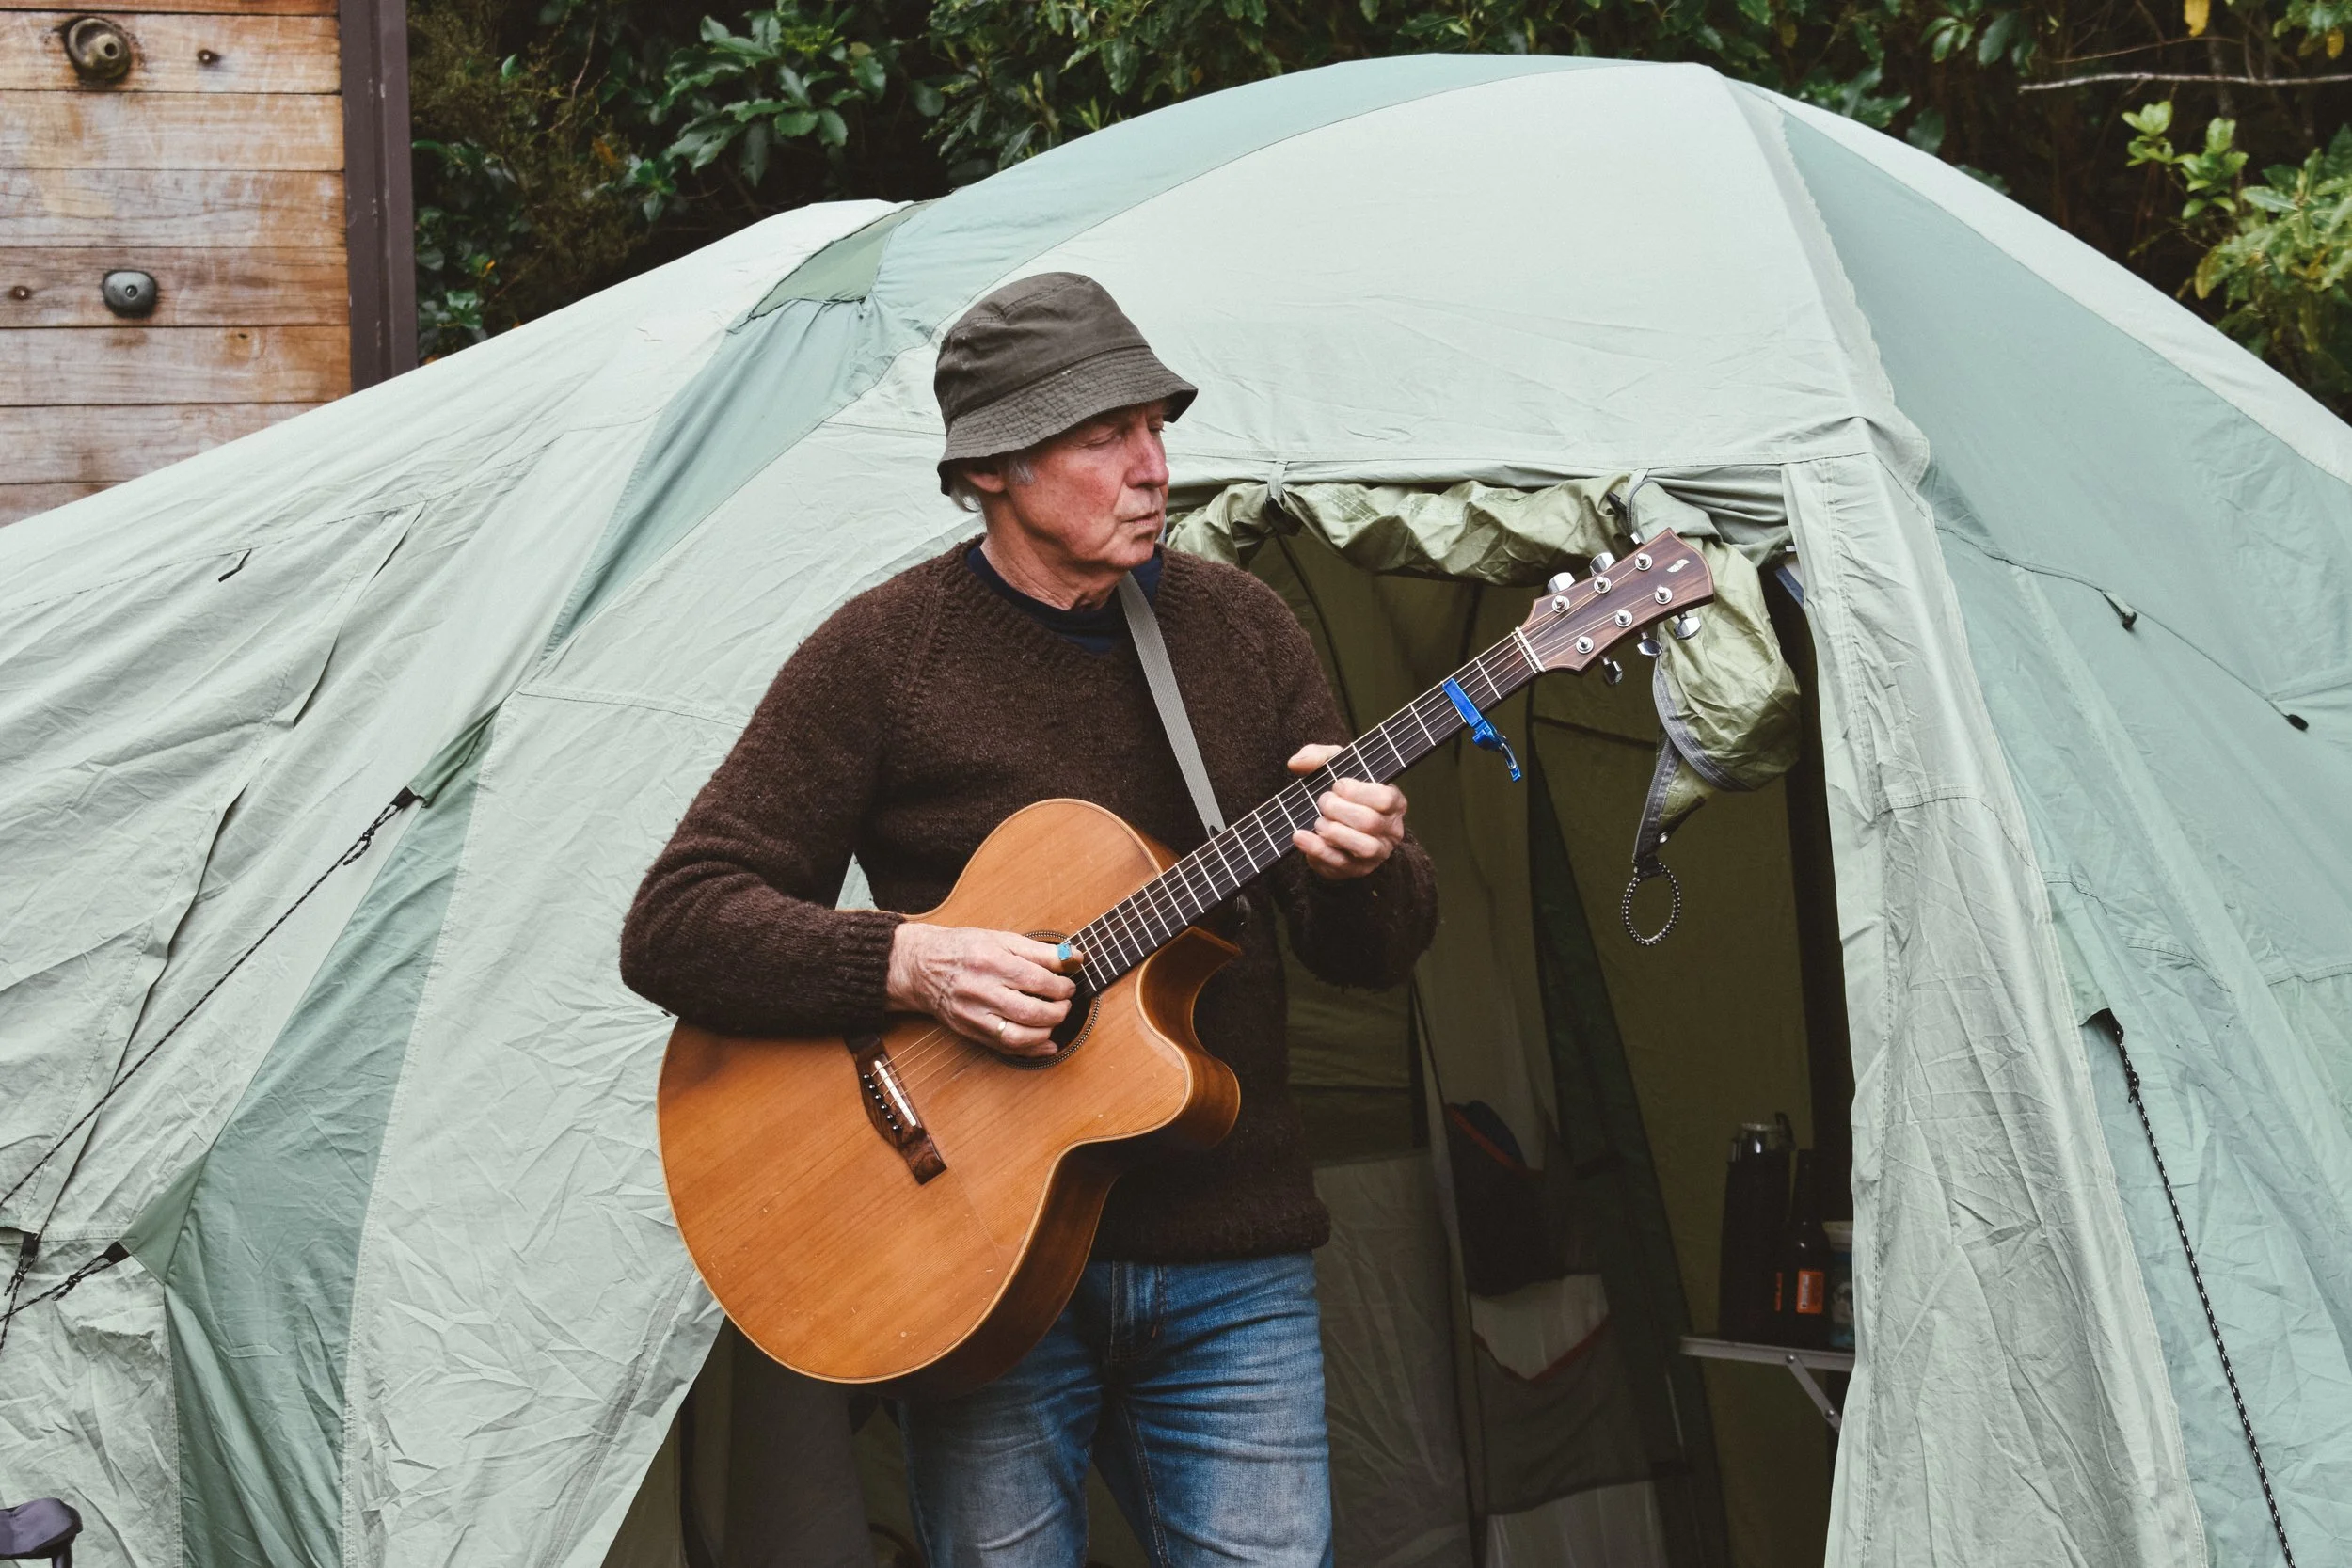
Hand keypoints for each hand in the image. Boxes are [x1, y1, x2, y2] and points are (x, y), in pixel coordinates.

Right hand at [887, 923, 1080, 1058]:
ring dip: (1046, 1033)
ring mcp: (973, 1015)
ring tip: (1054, 1020)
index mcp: (990, 961)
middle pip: (1029, 1011)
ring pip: (1018, 1036)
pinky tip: (1046, 1043)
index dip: (1061, 986)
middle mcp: (980, 990)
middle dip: (1058, 1011)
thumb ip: (1040, 951)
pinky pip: (1005, 1048)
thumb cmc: (965, 949)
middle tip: (1065, 1004)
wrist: (922, 967)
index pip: (1036, 980)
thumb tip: (1074, 958)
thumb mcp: (1002, 939)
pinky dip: (1030, 1050)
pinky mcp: (969, 1031)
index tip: (1069, 985)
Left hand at [1287, 743, 1407, 880]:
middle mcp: (1391, 830)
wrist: (1335, 826)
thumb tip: (1296, 763)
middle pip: (1370, 822)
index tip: (1337, 785)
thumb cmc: (1342, 793)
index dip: (1357, 791)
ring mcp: (1376, 853)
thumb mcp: (1334, 767)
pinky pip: (1340, 864)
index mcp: (1395, 802)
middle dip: (1338, 809)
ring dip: (1333, 831)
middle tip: (1323, 802)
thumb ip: (1318, 757)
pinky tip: (1300, 836)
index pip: (1385, 798)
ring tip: (1319, 821)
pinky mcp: (1356, 870)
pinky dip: (1317, 849)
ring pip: (1363, 847)